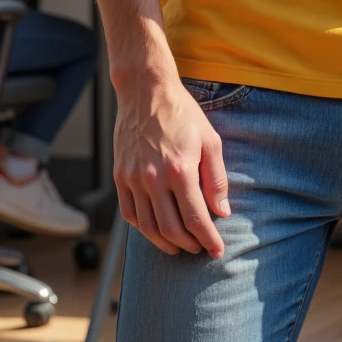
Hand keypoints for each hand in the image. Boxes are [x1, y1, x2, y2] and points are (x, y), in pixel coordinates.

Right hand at [113, 72, 230, 256]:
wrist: (146, 91)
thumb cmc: (182, 113)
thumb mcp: (210, 140)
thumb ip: (217, 179)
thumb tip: (221, 212)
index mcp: (180, 170)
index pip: (196, 219)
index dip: (208, 239)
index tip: (217, 250)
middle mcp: (154, 178)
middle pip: (171, 229)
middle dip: (189, 245)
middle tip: (200, 249)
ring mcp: (133, 178)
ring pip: (148, 227)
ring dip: (165, 243)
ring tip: (180, 246)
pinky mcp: (120, 175)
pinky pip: (129, 213)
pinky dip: (143, 228)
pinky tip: (156, 230)